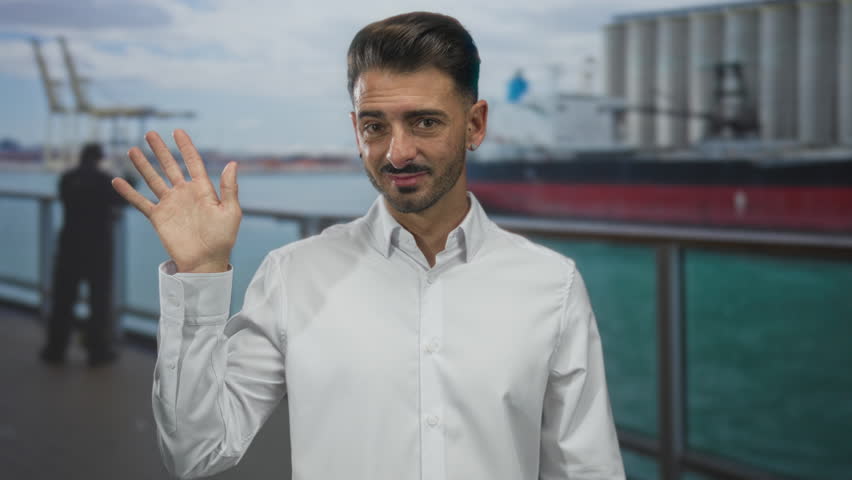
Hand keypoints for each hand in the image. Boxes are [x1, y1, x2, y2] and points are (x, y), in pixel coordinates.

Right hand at [111, 129, 240, 272]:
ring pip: (153, 180)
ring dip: (143, 165)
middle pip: (170, 166)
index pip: (193, 162)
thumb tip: (232, 163)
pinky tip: (117, 181)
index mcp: (203, 190)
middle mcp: (184, 193)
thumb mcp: (231, 212)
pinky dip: (128, 192)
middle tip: (150, 134)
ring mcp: (170, 204)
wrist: (205, 262)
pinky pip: (140, 202)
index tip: (178, 131)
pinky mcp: (158, 217)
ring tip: (132, 149)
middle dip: (160, 150)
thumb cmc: (222, 239)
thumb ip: (229, 188)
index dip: (186, 147)